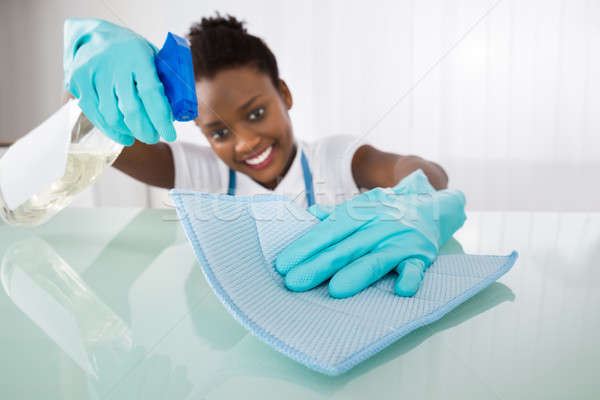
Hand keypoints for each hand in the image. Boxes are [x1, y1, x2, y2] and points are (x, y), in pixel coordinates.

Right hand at [63, 18, 175, 145]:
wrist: (94, 35)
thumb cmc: (131, 51)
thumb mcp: (153, 57)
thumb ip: (165, 81)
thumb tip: (177, 112)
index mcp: (137, 57)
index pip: (151, 93)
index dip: (161, 118)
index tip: (170, 134)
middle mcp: (113, 65)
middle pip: (130, 109)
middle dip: (146, 130)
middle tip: (154, 137)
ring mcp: (92, 74)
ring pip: (112, 117)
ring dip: (129, 132)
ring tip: (140, 134)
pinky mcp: (76, 83)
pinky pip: (96, 115)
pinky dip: (111, 130)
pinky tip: (123, 134)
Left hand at [274, 169, 466, 297]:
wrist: (430, 204)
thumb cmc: (384, 212)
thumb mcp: (360, 207)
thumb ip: (334, 216)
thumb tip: (308, 216)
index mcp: (359, 213)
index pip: (328, 230)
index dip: (305, 247)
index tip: (283, 265)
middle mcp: (378, 225)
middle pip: (346, 247)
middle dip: (319, 265)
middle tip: (295, 283)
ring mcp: (400, 240)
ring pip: (376, 259)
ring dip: (357, 274)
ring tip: (335, 290)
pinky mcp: (420, 255)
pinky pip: (416, 267)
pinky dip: (410, 277)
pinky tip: (401, 290)